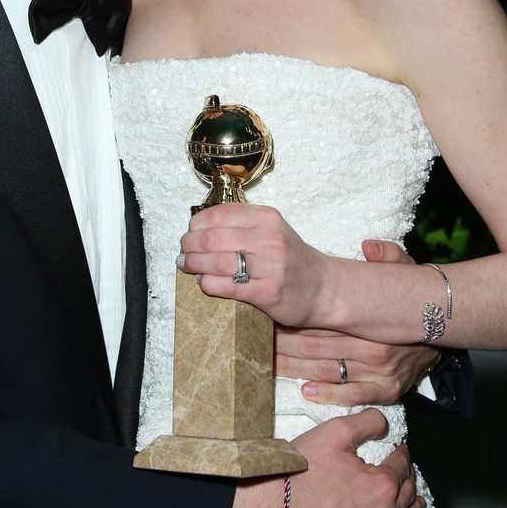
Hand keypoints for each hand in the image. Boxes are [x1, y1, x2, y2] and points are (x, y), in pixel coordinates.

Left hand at [179, 203, 332, 327]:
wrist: (323, 287)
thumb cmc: (291, 259)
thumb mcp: (271, 230)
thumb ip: (241, 226)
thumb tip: (198, 229)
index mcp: (267, 218)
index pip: (218, 214)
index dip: (195, 225)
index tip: (190, 233)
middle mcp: (269, 238)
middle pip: (212, 238)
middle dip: (189, 246)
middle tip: (182, 253)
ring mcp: (270, 266)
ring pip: (216, 261)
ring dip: (193, 264)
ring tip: (187, 267)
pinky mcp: (267, 292)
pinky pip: (225, 286)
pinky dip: (207, 284)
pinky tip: (204, 283)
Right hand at [226, 409, 422, 507]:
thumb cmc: (299, 472)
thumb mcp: (335, 431)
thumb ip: (368, 422)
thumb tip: (385, 424)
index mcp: (382, 485)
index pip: (402, 467)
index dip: (402, 455)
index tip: (399, 451)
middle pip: (407, 497)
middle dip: (410, 482)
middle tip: (407, 475)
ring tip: (417, 507)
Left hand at [274, 240, 436, 402]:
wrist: (444, 330)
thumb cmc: (410, 299)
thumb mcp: (406, 271)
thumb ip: (389, 257)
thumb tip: (370, 248)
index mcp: (370, 317)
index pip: (320, 318)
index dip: (289, 318)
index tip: (265, 315)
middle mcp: (374, 346)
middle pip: (316, 345)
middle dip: (281, 343)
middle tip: (253, 340)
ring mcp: (381, 371)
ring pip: (327, 370)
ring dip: (294, 368)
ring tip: (265, 363)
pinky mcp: (389, 390)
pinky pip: (353, 395)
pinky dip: (328, 394)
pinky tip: (305, 390)